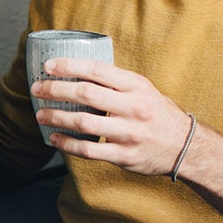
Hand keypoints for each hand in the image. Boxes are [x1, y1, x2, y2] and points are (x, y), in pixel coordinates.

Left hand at [31, 57, 191, 176]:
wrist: (185, 147)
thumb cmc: (158, 114)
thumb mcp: (144, 90)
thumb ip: (116, 82)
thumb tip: (78, 72)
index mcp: (136, 86)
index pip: (97, 69)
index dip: (69, 66)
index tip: (48, 66)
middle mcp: (133, 107)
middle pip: (86, 94)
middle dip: (56, 90)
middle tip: (37, 89)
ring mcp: (128, 133)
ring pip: (83, 122)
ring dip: (56, 117)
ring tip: (40, 114)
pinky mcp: (124, 155)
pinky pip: (89, 150)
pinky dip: (67, 144)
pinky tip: (54, 137)